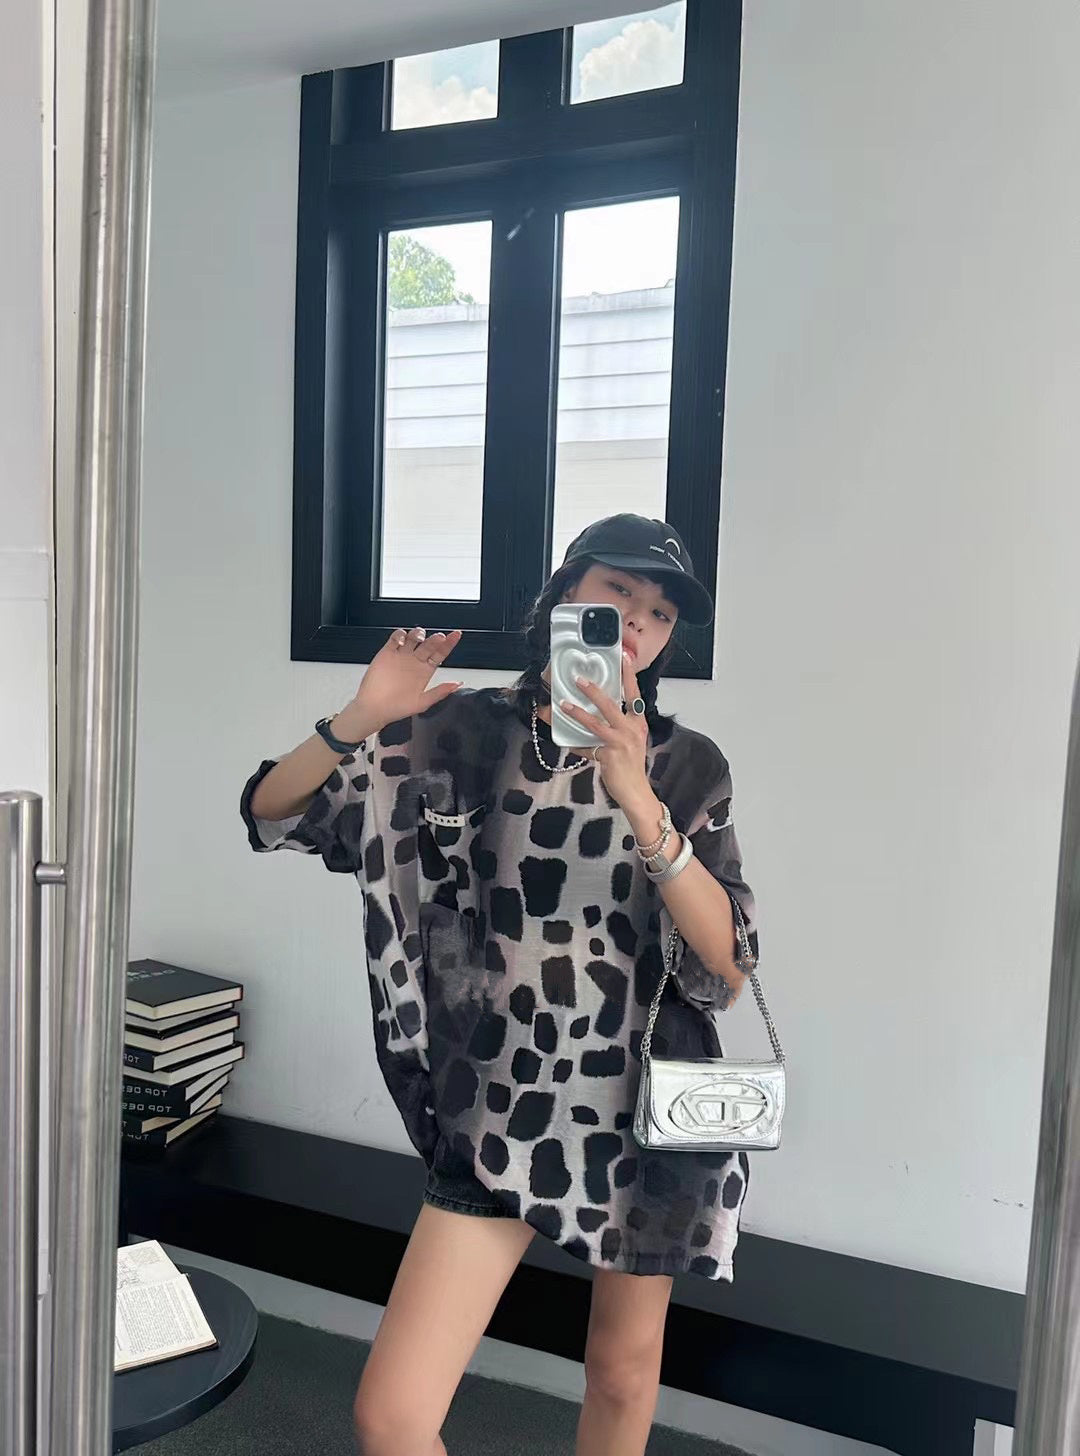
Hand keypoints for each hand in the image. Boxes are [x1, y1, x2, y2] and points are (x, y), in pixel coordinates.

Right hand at [341, 626, 462, 737]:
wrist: (374, 708)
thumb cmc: (397, 708)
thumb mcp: (422, 703)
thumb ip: (440, 692)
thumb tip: (457, 685)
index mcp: (426, 670)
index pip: (440, 653)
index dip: (449, 644)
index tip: (456, 635)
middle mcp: (415, 661)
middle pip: (429, 643)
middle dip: (435, 639)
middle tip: (439, 638)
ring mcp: (402, 656)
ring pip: (413, 637)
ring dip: (418, 633)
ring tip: (419, 637)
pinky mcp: (387, 653)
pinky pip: (395, 638)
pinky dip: (400, 635)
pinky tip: (402, 641)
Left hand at [560, 650, 652, 814]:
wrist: (636, 791)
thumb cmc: (632, 765)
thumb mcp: (631, 741)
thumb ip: (619, 726)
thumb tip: (598, 713)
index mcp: (639, 722)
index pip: (634, 694)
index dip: (629, 675)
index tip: (624, 657)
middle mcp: (632, 729)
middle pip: (611, 704)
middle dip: (593, 690)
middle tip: (578, 679)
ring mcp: (621, 742)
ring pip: (595, 723)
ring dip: (577, 713)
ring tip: (563, 704)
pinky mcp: (609, 756)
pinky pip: (587, 747)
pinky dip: (576, 745)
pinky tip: (566, 742)